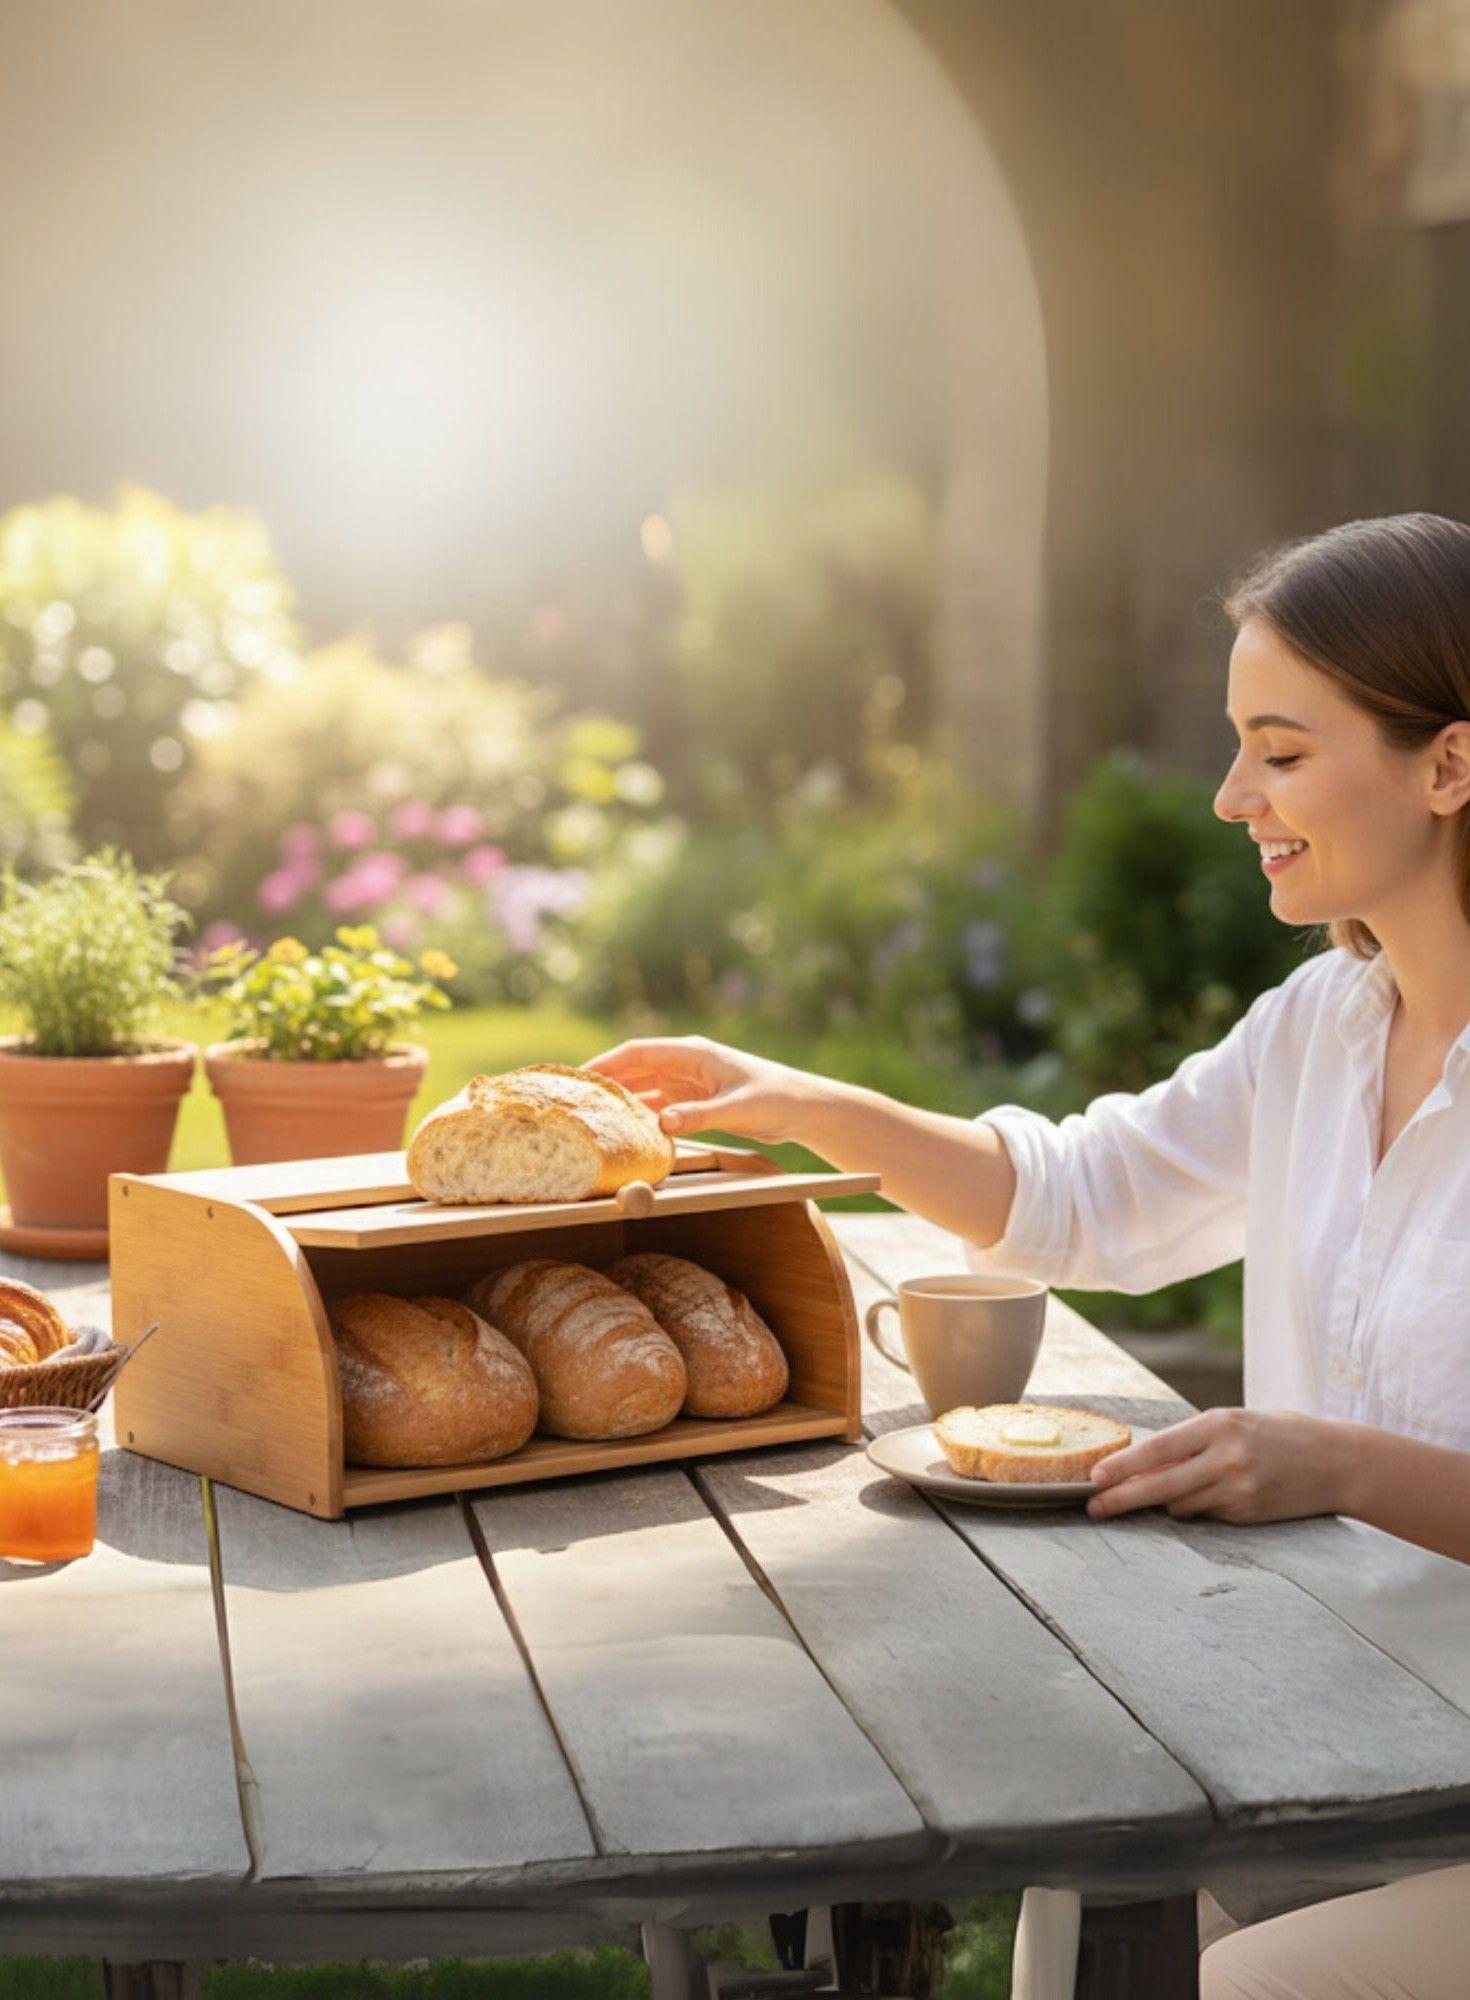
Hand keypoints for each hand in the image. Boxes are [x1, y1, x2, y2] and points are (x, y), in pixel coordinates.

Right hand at [583, 1034, 817, 1142]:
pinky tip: (627, 1130)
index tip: (580, 1076)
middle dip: (607, 1082)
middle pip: (635, 1070)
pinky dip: (643, 1115)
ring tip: (593, 1117)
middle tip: (576, 1100)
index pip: (638, 1053)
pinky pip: (660, 1106)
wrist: (803, 1109)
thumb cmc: (775, 1099)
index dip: (607, 1063)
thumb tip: (663, 1122)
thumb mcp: (736, 1108)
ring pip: (645, 1089)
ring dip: (623, 1101)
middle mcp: (686, 1064)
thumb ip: (699, 1116)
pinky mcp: (697, 1101)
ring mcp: (690, 1082)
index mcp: (692, 1054)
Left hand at [1086, 1406, 1350, 1524]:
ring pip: (1180, 1505)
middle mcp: (1227, 1457)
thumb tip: (1144, 1462)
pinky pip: (1206, 1516)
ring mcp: (1239, 1488)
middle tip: (1094, 1507)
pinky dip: (1196, 1509)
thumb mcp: (1235, 1423)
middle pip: (1160, 1484)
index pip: (1159, 1449)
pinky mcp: (1249, 1513)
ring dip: (1162, 1502)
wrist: (1337, 1460)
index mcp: (1219, 1425)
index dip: (1123, 1466)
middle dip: (1122, 1498)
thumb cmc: (1279, 1434)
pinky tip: (1206, 1498)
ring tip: (1150, 1496)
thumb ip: (1194, 1442)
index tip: (1095, 1477)